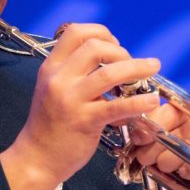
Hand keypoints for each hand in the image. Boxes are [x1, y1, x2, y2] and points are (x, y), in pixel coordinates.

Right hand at [0, 23, 160, 189]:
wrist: (36, 158)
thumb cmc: (49, 125)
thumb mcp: (52, 88)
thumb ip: (73, 71)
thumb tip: (108, 56)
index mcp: (51, 68)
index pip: (75, 32)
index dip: (101, 32)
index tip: (114, 44)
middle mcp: (59, 79)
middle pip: (95, 47)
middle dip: (120, 51)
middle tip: (132, 63)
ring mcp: (71, 100)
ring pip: (109, 73)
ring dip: (137, 68)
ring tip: (152, 69)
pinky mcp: (85, 122)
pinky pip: (116, 106)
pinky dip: (138, 101)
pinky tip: (150, 101)